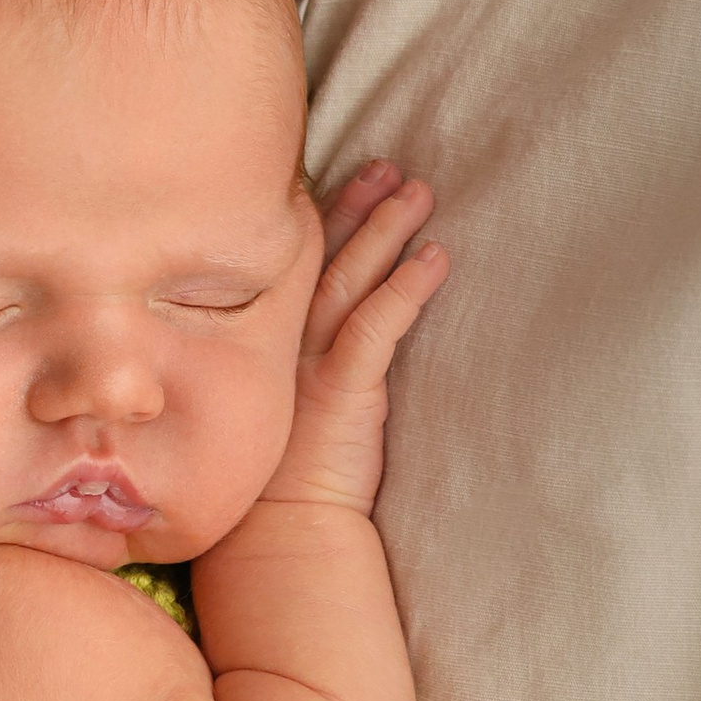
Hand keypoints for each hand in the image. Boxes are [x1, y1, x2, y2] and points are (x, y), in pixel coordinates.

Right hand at [262, 161, 446, 514]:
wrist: (282, 535)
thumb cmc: (285, 477)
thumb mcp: (282, 405)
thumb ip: (295, 364)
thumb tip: (326, 340)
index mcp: (264, 344)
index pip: (290, 267)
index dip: (316, 220)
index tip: (335, 179)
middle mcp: (282, 344)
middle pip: (319, 258)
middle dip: (355, 207)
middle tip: (387, 165)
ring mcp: (310, 364)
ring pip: (349, 279)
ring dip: (385, 230)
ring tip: (419, 191)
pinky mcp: (343, 392)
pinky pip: (377, 327)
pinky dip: (407, 288)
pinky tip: (436, 257)